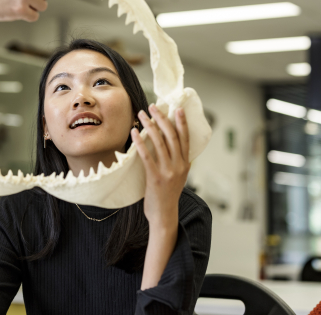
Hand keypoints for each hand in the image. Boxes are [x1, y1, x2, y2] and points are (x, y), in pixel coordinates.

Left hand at [132, 105, 189, 228]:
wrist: (164, 215)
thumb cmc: (167, 194)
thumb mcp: (177, 176)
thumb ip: (175, 161)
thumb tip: (168, 143)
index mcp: (185, 164)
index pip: (185, 139)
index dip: (182, 123)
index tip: (177, 109)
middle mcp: (179, 166)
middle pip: (172, 136)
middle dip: (162, 119)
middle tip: (153, 106)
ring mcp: (168, 172)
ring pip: (160, 143)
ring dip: (150, 126)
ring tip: (141, 115)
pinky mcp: (155, 178)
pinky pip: (147, 156)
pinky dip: (141, 142)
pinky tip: (135, 133)